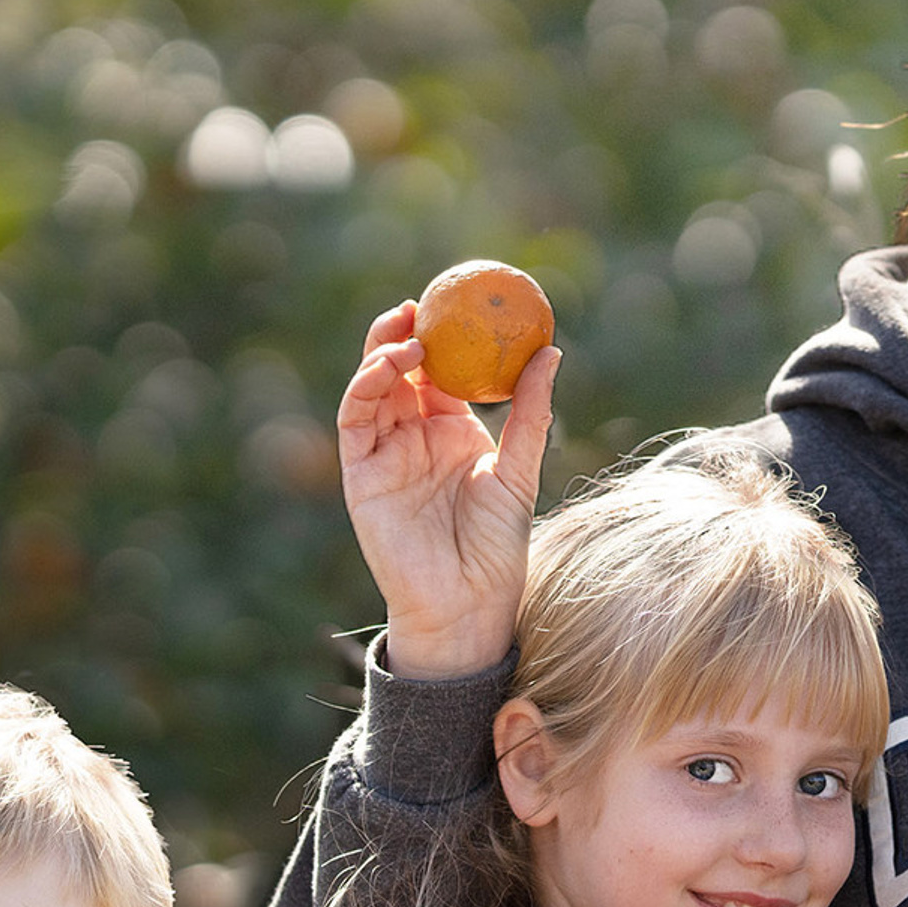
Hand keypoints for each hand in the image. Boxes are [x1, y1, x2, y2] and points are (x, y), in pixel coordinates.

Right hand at [336, 302, 559, 678]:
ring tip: (408, 336)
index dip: (443, 336)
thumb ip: (530, 412)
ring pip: (372, 389)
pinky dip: (365, 388)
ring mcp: (384, 454)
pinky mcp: (361, 474)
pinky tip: (389, 368)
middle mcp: (414, 438)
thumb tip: (551, 351)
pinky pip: (356, 421)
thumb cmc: (497, 546)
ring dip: (383, 355)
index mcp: (453, 432)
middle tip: (422, 306)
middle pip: (400, 372)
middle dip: (404, 334)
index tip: (458, 303)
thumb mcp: (519, 470)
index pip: (440, 372)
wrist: (467, 603)